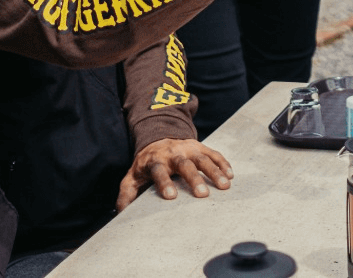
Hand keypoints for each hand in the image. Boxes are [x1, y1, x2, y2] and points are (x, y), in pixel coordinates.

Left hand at [116, 138, 232, 208]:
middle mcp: (173, 153)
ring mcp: (188, 148)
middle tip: (203, 195)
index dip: (164, 182)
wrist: (158, 138)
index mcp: (155, 161)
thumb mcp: (133, 176)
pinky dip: (223, 163)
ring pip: (203, 158)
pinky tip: (230, 175)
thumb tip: (122, 213)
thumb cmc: (147, 164)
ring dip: (214, 171)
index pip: (159, 171)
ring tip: (224, 185)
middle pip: (185, 164)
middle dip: (194, 179)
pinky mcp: (200, 147)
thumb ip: (127, 194)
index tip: (171, 196)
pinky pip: (214, 154)